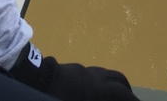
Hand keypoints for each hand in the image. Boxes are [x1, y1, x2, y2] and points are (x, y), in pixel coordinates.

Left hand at [10, 44, 139, 100]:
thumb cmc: (55, 97)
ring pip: (106, 74)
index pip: (123, 94)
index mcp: (97, 90)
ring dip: (113, 85)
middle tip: (130, 100)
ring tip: (112, 97)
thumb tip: (102, 98)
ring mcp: (83, 71)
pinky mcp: (72, 69)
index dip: (133, 100)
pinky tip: (91, 92)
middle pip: (119, 79)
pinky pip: (93, 73)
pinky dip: (100, 82)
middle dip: (127, 90)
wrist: (32, 79)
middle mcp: (94, 77)